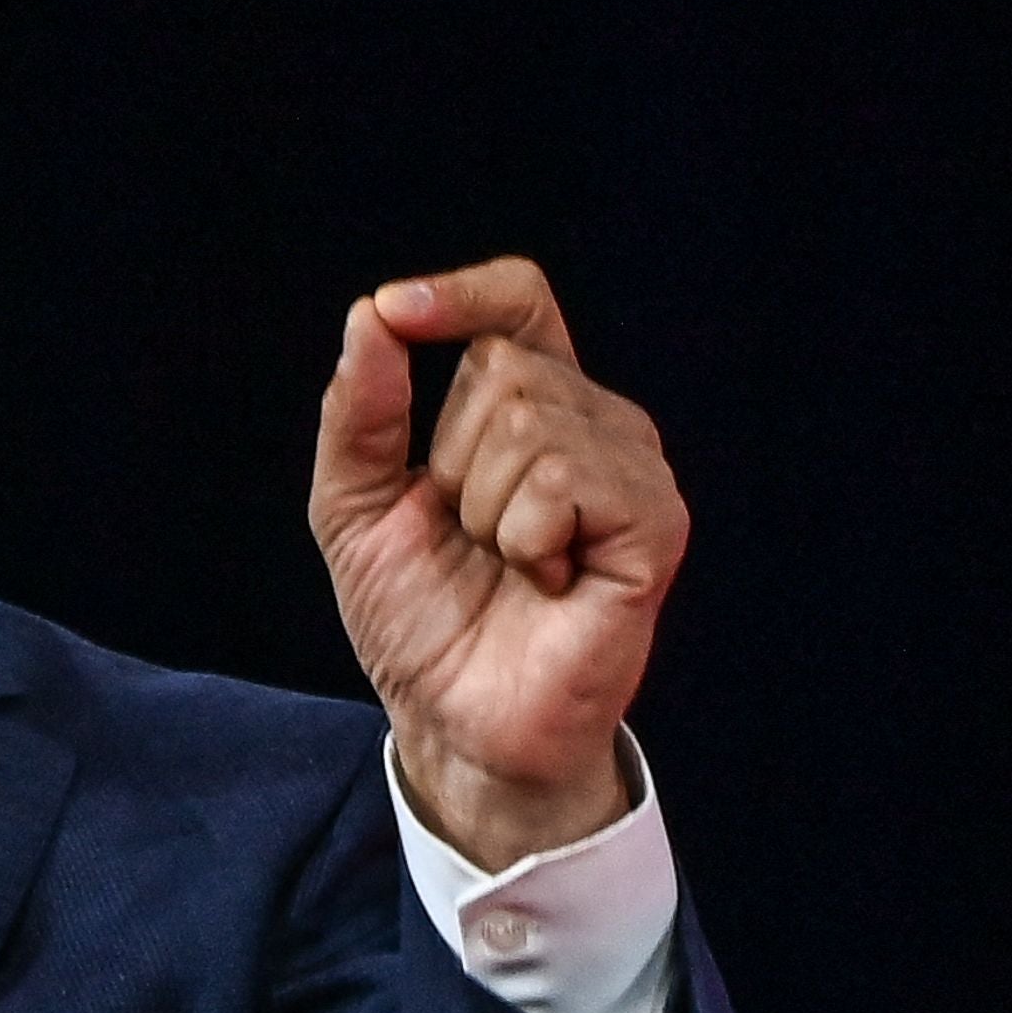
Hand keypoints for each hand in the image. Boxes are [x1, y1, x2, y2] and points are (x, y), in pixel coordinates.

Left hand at [308, 258, 689, 869]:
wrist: (455, 720)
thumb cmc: (419, 615)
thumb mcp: (356, 505)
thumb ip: (360, 411)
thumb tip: (373, 317)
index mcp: (532, 404)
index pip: (517, 301)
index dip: (461, 292)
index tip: (396, 313)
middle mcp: (595, 422)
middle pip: (504, 365)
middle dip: (451, 457)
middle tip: (471, 535)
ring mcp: (634, 471)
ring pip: (531, 420)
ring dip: (484, 507)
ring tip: (509, 563)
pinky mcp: (655, 525)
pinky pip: (567, 479)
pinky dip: (526, 536)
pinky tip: (546, 579)